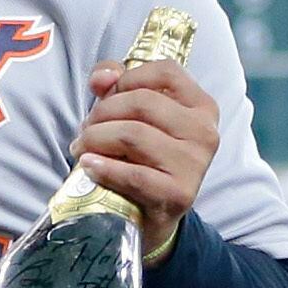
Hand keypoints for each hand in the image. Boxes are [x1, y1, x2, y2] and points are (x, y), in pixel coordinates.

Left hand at [69, 60, 220, 254]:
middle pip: (141, 103)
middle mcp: (205, 132)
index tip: (106, 96)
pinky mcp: (179, 194)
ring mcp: (194, 164)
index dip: (127, 78)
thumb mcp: (139, 119)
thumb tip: (102, 77)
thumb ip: (118, 86)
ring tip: (82, 148)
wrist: (156, 216)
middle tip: (85, 130)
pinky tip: (88, 167)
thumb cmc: (146, 160)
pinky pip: (132, 174)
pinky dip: (103, 168)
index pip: (165, 71)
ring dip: (95, 140)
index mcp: (202, 106)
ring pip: (132, 135)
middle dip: (102, 113)